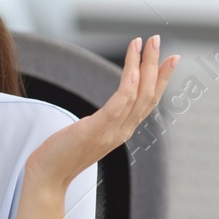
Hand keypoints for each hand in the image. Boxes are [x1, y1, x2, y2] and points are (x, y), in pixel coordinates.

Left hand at [26, 35, 178, 190]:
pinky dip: (128, 86)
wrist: (47, 178)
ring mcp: (111, 132)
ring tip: (144, 43)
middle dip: (155, 65)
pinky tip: (132, 69)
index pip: (148, 101)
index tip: (170, 59)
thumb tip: (105, 112)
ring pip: (137, 95)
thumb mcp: (88, 134)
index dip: (160, 79)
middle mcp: (122, 131)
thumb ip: (101, 123)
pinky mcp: (96, 131)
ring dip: (143, 66)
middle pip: (148, 94)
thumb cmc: (62, 155)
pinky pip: (118, 106)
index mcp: (122, 131)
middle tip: (157, 40)